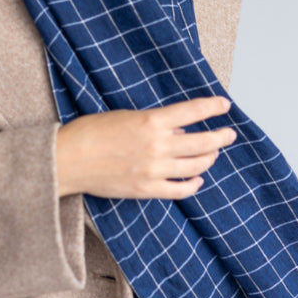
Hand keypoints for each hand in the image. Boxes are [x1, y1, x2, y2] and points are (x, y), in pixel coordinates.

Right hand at [55, 95, 236, 199]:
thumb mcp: (126, 117)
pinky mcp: (146, 189)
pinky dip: (193, 185)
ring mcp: (153, 170)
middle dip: (220, 137)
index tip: (225, 106)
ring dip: (209, 159)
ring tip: (213, 154)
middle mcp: (157, 146)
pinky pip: (180, 190)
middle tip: (228, 134)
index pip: (193, 111)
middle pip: (202, 142)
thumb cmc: (91, 133)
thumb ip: (155, 123)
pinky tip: (197, 180)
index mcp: (151, 122)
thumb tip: (179, 128)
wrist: (68, 159)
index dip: (213, 107)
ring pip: (195, 166)